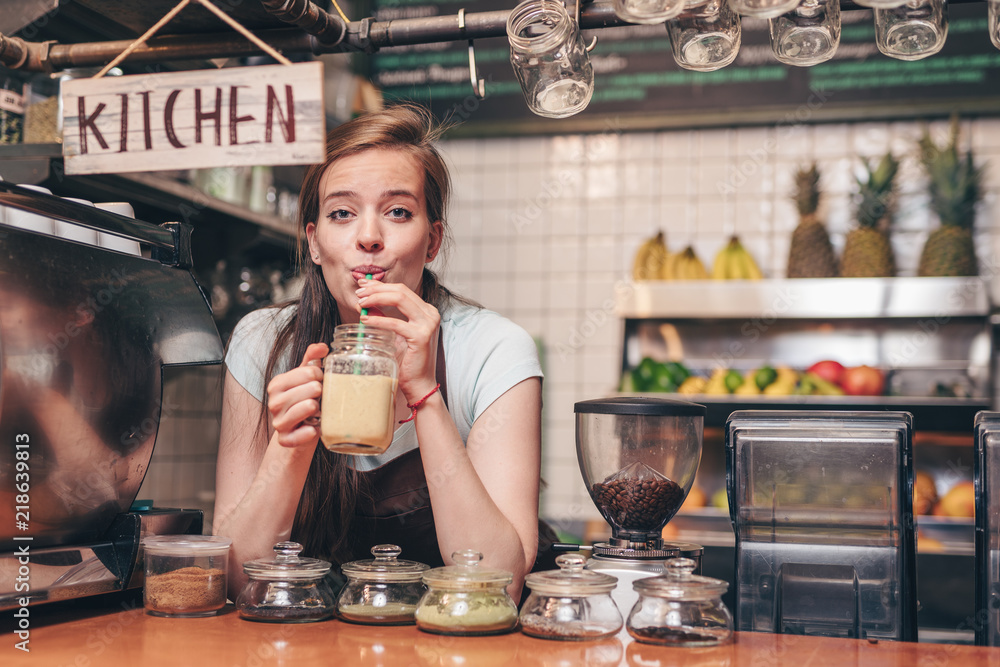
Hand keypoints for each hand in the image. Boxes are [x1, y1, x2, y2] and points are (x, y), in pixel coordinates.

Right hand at [266, 342, 327, 447]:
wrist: (298, 431)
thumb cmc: (303, 401)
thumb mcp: (305, 379)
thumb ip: (311, 359)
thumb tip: (322, 346)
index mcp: (277, 384)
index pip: (309, 372)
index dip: (321, 376)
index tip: (321, 382)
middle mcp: (274, 402)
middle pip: (312, 389)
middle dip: (322, 393)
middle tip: (320, 398)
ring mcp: (278, 422)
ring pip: (308, 407)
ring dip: (319, 410)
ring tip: (318, 411)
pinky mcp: (285, 440)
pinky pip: (301, 434)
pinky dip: (311, 432)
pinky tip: (314, 428)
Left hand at [355, 279, 440, 402]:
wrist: (418, 384)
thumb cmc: (406, 361)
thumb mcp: (393, 333)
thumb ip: (383, 316)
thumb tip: (364, 303)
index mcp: (425, 311)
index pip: (401, 290)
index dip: (380, 285)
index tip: (363, 284)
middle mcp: (430, 314)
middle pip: (401, 290)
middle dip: (377, 289)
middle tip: (359, 293)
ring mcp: (428, 324)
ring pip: (400, 298)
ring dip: (377, 298)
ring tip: (361, 303)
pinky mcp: (421, 336)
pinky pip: (396, 323)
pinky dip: (379, 319)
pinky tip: (365, 320)